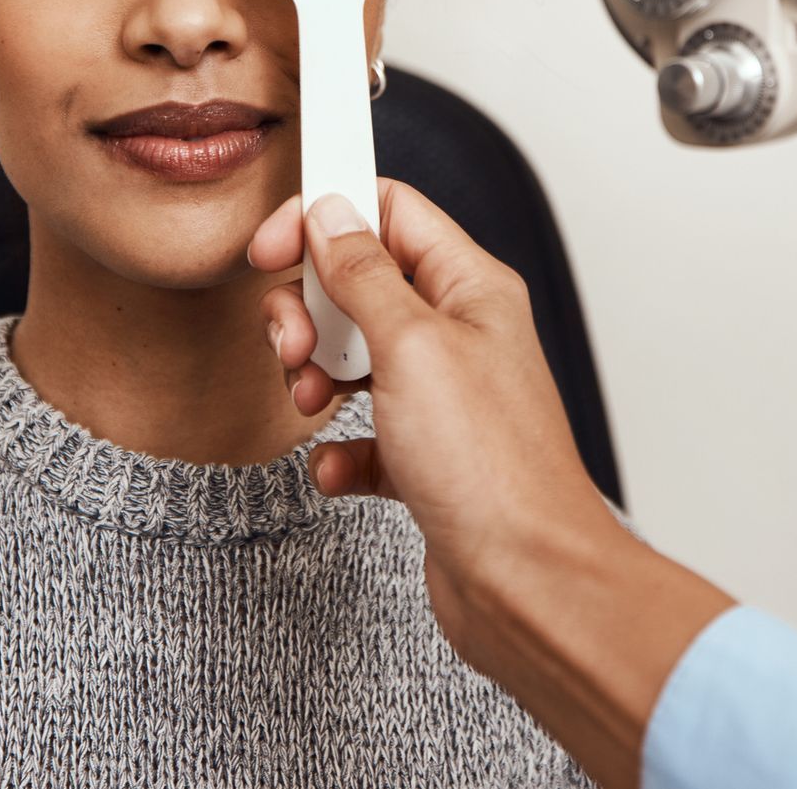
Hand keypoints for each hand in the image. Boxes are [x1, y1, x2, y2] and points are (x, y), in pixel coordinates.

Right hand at [247, 178, 620, 635]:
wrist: (525, 584)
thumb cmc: (492, 468)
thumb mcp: (411, 346)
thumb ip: (363, 274)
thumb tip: (331, 214)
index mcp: (471, 289)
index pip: (391, 211)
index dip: (325, 217)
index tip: (271, 248)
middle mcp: (459, 336)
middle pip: (359, 284)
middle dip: (308, 309)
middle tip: (293, 344)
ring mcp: (442, 399)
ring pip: (353, 357)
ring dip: (314, 374)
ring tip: (312, 401)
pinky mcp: (425, 459)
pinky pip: (361, 434)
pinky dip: (336, 447)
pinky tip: (338, 466)